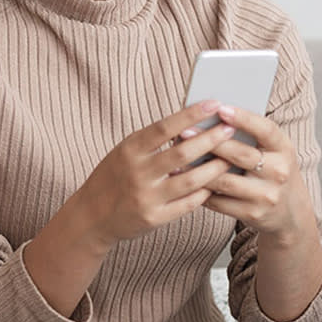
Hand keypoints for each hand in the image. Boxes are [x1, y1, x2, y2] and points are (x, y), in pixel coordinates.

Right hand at [71, 100, 240, 246]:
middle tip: (230, 128)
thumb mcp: (124, 152)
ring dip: (215, 167)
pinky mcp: (154, 218)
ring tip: (230, 157)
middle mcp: (137, 172)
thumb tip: (190, 122)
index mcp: (129, 150)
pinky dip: (204, 192)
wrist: (91, 217)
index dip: (192, 114)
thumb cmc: (113, 178)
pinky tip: (215, 183)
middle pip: (182, 152)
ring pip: (191, 180)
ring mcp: (146, 197)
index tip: (214, 103)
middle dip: (211, 139)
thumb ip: (152, 141)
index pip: (165, 127)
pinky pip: (188, 204)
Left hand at [187, 104, 313, 240]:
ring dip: (198, 169)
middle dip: (211, 142)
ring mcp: (266, 195)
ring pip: (225, 180)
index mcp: (284, 149)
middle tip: (185, 131)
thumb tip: (212, 117)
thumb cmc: (272, 171)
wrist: (290, 212)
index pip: (266, 130)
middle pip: (241, 155)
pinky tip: (185, 180)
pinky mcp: (252, 214)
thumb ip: (250, 136)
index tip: (221, 108)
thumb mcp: (272, 151)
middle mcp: (279, 171)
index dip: (244, 119)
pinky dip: (200, 190)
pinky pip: (220, 201)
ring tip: (178, 157)